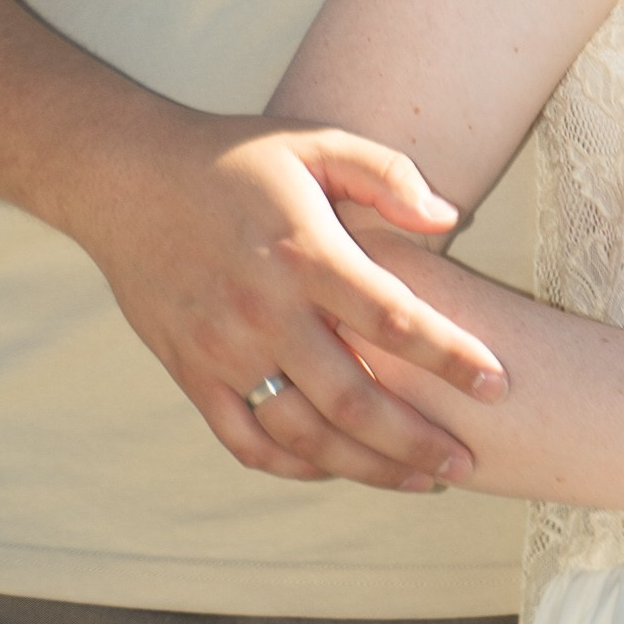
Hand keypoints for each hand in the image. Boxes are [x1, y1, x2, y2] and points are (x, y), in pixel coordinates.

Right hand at [69, 114, 505, 491]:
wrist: (125, 179)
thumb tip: (449, 219)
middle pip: (353, 399)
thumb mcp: (317, 141)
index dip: (451, 357)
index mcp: (305, 252)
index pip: (394, 320)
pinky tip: (338, 467)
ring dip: (366, 467)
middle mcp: (264, 311)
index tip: (498, 383)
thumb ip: (388, 174)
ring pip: (303, 436)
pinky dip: (295, 466)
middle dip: (417, 440)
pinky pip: (247, 441)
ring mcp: (223, 350)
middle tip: (466, 464)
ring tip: (419, 481)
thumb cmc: (234, 158)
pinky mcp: (191, 374)